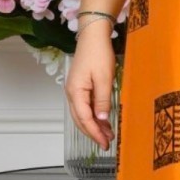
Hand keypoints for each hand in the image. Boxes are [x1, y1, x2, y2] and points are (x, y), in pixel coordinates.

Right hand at [64, 21, 117, 148]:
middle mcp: (72, 93)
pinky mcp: (80, 87)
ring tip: (107, 135)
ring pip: (82, 115)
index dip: (95, 133)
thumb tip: (101, 120)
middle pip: (80, 120)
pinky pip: (85, 106)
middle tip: (106, 143)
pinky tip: (103, 120)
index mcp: (75, 92)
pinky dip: (94, 116)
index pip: (85, 119)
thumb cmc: (98, 54)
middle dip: (93, 133)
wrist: (93, 36)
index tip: (104, 142)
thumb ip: (102, 100)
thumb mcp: (104, 78)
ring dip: (94, 126)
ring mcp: (75, 90)